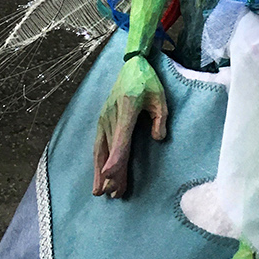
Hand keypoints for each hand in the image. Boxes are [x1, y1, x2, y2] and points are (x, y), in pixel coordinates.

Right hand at [92, 55, 167, 198]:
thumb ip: (160, 117)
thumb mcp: (160, 96)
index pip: (121, 137)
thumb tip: (158, 139)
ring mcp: (104, 118)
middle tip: (113, 194)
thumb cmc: (148, 81)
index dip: (116, 158)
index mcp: (127, 108)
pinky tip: (99, 175)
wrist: (132, 65)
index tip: (110, 175)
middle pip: (110, 149)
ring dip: (101, 171)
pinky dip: (98, 161)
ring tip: (101, 192)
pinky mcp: (102, 120)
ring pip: (101, 149)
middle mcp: (111, 115)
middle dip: (110, 173)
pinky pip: (98, 144)